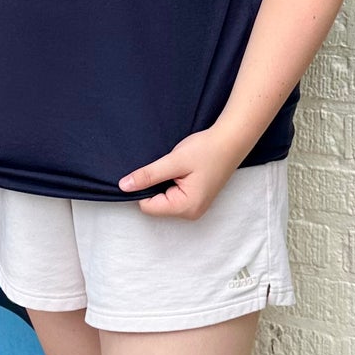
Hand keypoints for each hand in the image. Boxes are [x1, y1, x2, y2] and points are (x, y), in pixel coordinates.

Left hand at [119, 126, 240, 218]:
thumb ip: (148, 175)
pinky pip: (173, 197)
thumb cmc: (206, 150)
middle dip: (154, 186)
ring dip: (163, 185)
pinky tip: (180, 171)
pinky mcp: (196, 200)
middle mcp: (191, 213)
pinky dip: (171, 184)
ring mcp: (195, 208)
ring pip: (163, 201)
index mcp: (186, 207)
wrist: (230, 141)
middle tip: (167, 167)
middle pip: (155, 206)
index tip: (150, 171)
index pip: (148, 207)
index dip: (142, 188)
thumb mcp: (173, 161)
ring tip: (176, 168)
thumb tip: (124, 186)